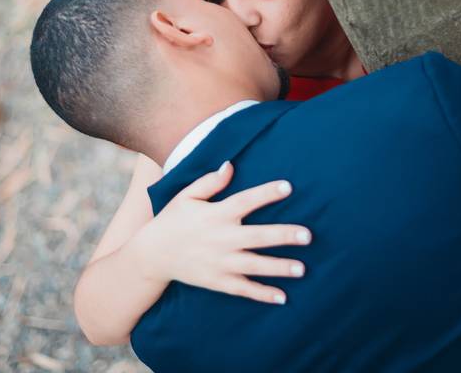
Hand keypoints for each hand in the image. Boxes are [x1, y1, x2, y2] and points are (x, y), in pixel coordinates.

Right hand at [134, 161, 310, 304]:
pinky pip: (243, 289)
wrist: (152, 255)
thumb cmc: (173, 220)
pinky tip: (282, 296)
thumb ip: (210, 181)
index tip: (288, 187)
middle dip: (283, 236)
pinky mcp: (217, 281)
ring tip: (302, 269)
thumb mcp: (187, 196)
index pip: (245, 201)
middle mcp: (220, 238)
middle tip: (307, 235)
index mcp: (215, 214)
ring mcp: (219, 262)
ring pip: (254, 265)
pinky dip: (262, 294)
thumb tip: (231, 165)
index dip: (266, 193)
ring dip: (279, 267)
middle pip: (257, 236)